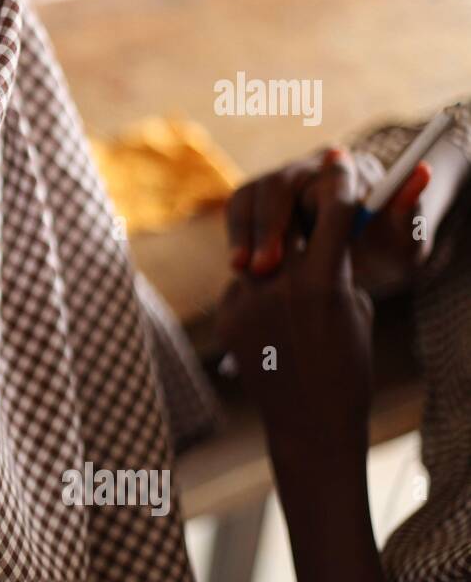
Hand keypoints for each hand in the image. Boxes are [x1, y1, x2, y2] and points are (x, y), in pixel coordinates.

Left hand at [217, 150, 372, 473]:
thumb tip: (323, 228)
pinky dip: (255, 293)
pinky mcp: (226, 320)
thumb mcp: (354, 308)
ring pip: (257, 257)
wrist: (310, 422)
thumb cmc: (346, 365)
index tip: (341, 160)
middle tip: (306, 205)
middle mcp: (280, 288)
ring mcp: (247, 304)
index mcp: (323, 283)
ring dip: (273, 259)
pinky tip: (272, 323)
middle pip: (286, 226)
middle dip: (297, 215)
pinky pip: (240, 288)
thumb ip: (335, 266)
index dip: (340, 181)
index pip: (333, 211)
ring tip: (291, 291)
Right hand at [225, 147, 431, 296]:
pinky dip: (236, 238)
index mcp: (344, 168)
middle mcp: (306, 169)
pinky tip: (241, 268)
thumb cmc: (386, 251)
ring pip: (246, 198)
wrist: (361, 261)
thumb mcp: (404, 241)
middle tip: (262, 268)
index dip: (304, 209)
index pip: (316, 179)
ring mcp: (276, 186)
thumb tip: (421, 171)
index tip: (298, 242)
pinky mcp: (255, 205)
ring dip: (242, 233)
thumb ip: (410, 212)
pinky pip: (237, 215)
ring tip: (242, 270)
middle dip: (265, 227)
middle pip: (273, 186)